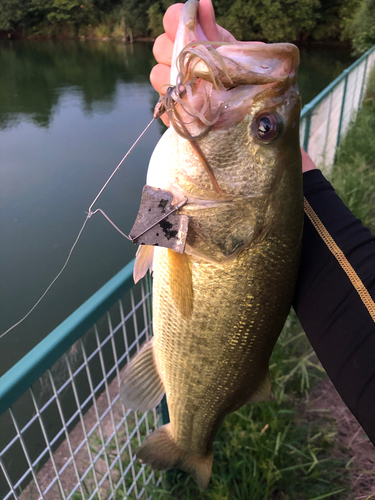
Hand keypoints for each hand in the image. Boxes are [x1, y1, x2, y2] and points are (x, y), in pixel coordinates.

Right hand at [150, 0, 315, 172]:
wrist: (252, 123)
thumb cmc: (248, 85)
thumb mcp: (242, 57)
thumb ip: (221, 33)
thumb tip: (203, 4)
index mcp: (198, 43)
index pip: (174, 22)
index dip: (175, 19)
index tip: (181, 17)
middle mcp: (183, 63)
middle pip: (160, 47)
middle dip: (172, 47)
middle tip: (188, 54)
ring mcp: (177, 89)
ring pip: (158, 75)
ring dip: (172, 76)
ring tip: (192, 84)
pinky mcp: (177, 114)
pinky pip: (165, 107)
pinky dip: (174, 106)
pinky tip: (190, 107)